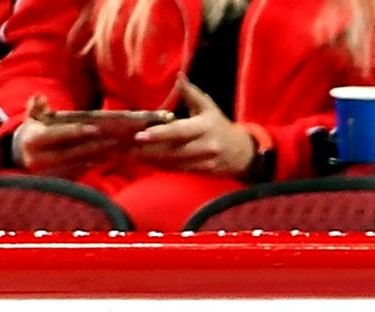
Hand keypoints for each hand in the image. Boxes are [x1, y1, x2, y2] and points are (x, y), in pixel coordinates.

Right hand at [12, 96, 121, 174]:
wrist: (23, 158)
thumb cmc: (33, 133)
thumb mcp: (31, 119)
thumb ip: (35, 107)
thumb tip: (40, 97)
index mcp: (32, 141)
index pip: (57, 135)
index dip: (75, 132)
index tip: (94, 128)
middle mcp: (38, 159)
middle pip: (71, 153)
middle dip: (92, 146)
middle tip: (113, 140)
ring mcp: (48, 173)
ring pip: (78, 164)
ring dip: (97, 157)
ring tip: (116, 150)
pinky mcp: (58, 182)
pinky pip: (79, 173)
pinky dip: (93, 164)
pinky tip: (108, 158)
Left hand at [132, 81, 257, 176]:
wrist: (242, 153)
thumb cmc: (219, 125)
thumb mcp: (208, 107)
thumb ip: (191, 93)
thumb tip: (178, 77)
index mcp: (205, 126)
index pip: (179, 132)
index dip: (160, 134)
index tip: (141, 134)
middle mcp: (206, 146)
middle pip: (174, 150)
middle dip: (152, 149)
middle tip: (132, 147)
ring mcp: (205, 161)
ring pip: (175, 162)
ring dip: (154, 159)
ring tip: (136, 154)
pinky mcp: (203, 171)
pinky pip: (180, 170)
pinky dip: (163, 166)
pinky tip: (150, 162)